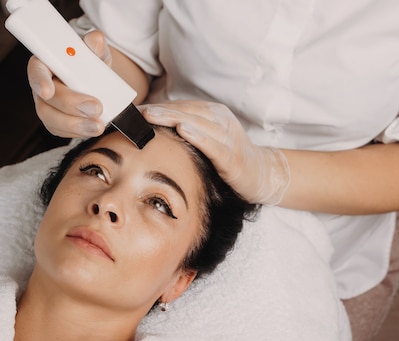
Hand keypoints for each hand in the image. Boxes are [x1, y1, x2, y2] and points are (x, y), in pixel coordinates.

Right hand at [27, 30, 111, 137]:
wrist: (97, 81)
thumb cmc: (89, 63)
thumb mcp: (94, 51)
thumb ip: (94, 45)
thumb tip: (96, 40)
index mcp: (46, 63)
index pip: (36, 70)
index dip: (40, 81)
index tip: (48, 91)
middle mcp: (42, 86)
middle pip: (47, 101)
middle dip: (71, 106)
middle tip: (95, 108)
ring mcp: (48, 106)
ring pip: (52, 120)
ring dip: (76, 125)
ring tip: (98, 125)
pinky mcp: (57, 122)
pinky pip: (63, 132)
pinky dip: (79, 132)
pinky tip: (93, 128)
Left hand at [143, 101, 289, 204]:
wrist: (263, 175)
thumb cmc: (230, 157)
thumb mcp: (208, 140)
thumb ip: (187, 132)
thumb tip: (154, 129)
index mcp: (213, 114)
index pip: (181, 107)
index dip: (158, 108)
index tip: (134, 111)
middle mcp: (221, 121)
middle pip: (186, 111)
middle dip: (160, 111)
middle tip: (136, 112)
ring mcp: (228, 138)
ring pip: (197, 123)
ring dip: (172, 118)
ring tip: (151, 115)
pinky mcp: (233, 157)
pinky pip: (213, 145)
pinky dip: (198, 136)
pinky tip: (182, 130)